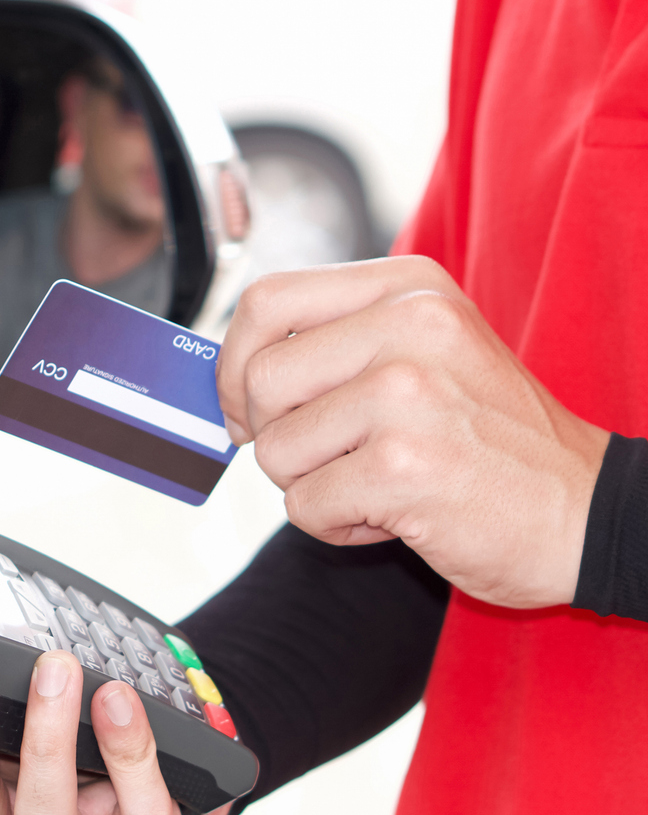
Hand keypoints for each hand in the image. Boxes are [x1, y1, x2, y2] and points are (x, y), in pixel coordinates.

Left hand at [216, 256, 609, 608]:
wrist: (586, 509)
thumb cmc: (490, 439)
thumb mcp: (425, 354)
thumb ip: (335, 348)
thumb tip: (228, 385)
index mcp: (408, 287)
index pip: (267, 301)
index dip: (233, 362)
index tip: (243, 408)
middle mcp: (409, 324)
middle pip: (260, 379)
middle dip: (273, 436)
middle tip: (324, 458)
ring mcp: (407, 394)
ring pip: (274, 450)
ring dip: (310, 486)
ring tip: (374, 486)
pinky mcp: (403, 467)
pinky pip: (303, 506)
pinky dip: (334, 527)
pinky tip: (390, 517)